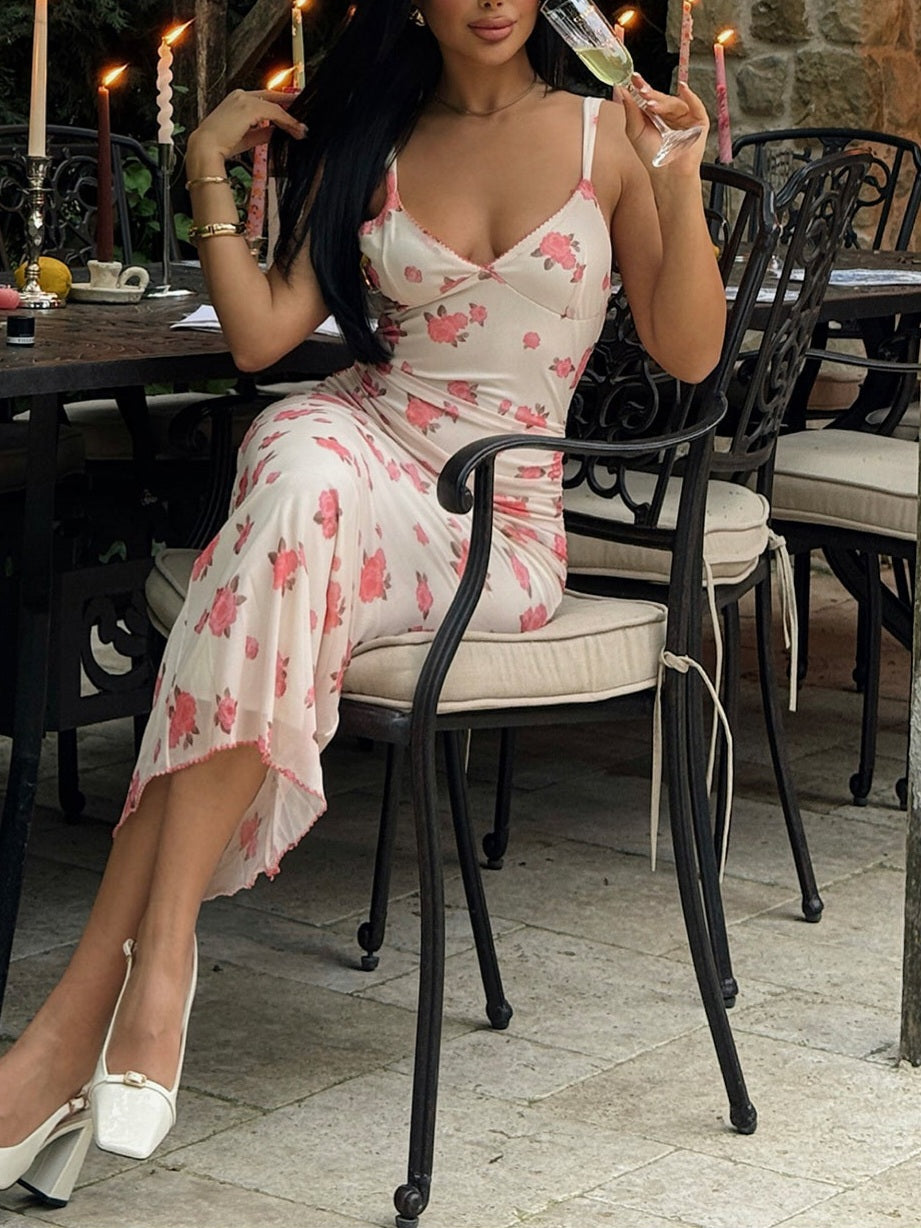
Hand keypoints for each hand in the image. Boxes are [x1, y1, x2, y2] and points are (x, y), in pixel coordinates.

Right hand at [187, 89, 306, 161]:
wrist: (205, 147)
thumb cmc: (221, 145)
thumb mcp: (247, 137)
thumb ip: (263, 132)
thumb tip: (277, 131)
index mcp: (237, 99)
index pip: (264, 99)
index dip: (280, 104)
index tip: (293, 110)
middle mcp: (241, 95)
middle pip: (272, 98)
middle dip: (290, 105)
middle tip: (305, 112)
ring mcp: (245, 99)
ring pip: (276, 107)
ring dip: (291, 120)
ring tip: (302, 131)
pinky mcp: (250, 108)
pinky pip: (275, 113)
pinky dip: (287, 122)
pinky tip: (296, 130)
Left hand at [621, 78, 708, 172]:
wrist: (667, 174)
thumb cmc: (652, 157)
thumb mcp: (635, 131)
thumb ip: (630, 111)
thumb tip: (622, 90)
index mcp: (656, 116)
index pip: (650, 98)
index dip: (642, 87)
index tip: (634, 78)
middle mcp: (671, 115)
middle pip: (662, 98)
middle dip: (652, 94)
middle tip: (642, 90)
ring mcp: (685, 118)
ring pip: (675, 103)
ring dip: (664, 102)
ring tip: (652, 106)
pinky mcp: (699, 123)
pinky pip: (696, 106)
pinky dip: (691, 97)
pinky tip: (683, 90)